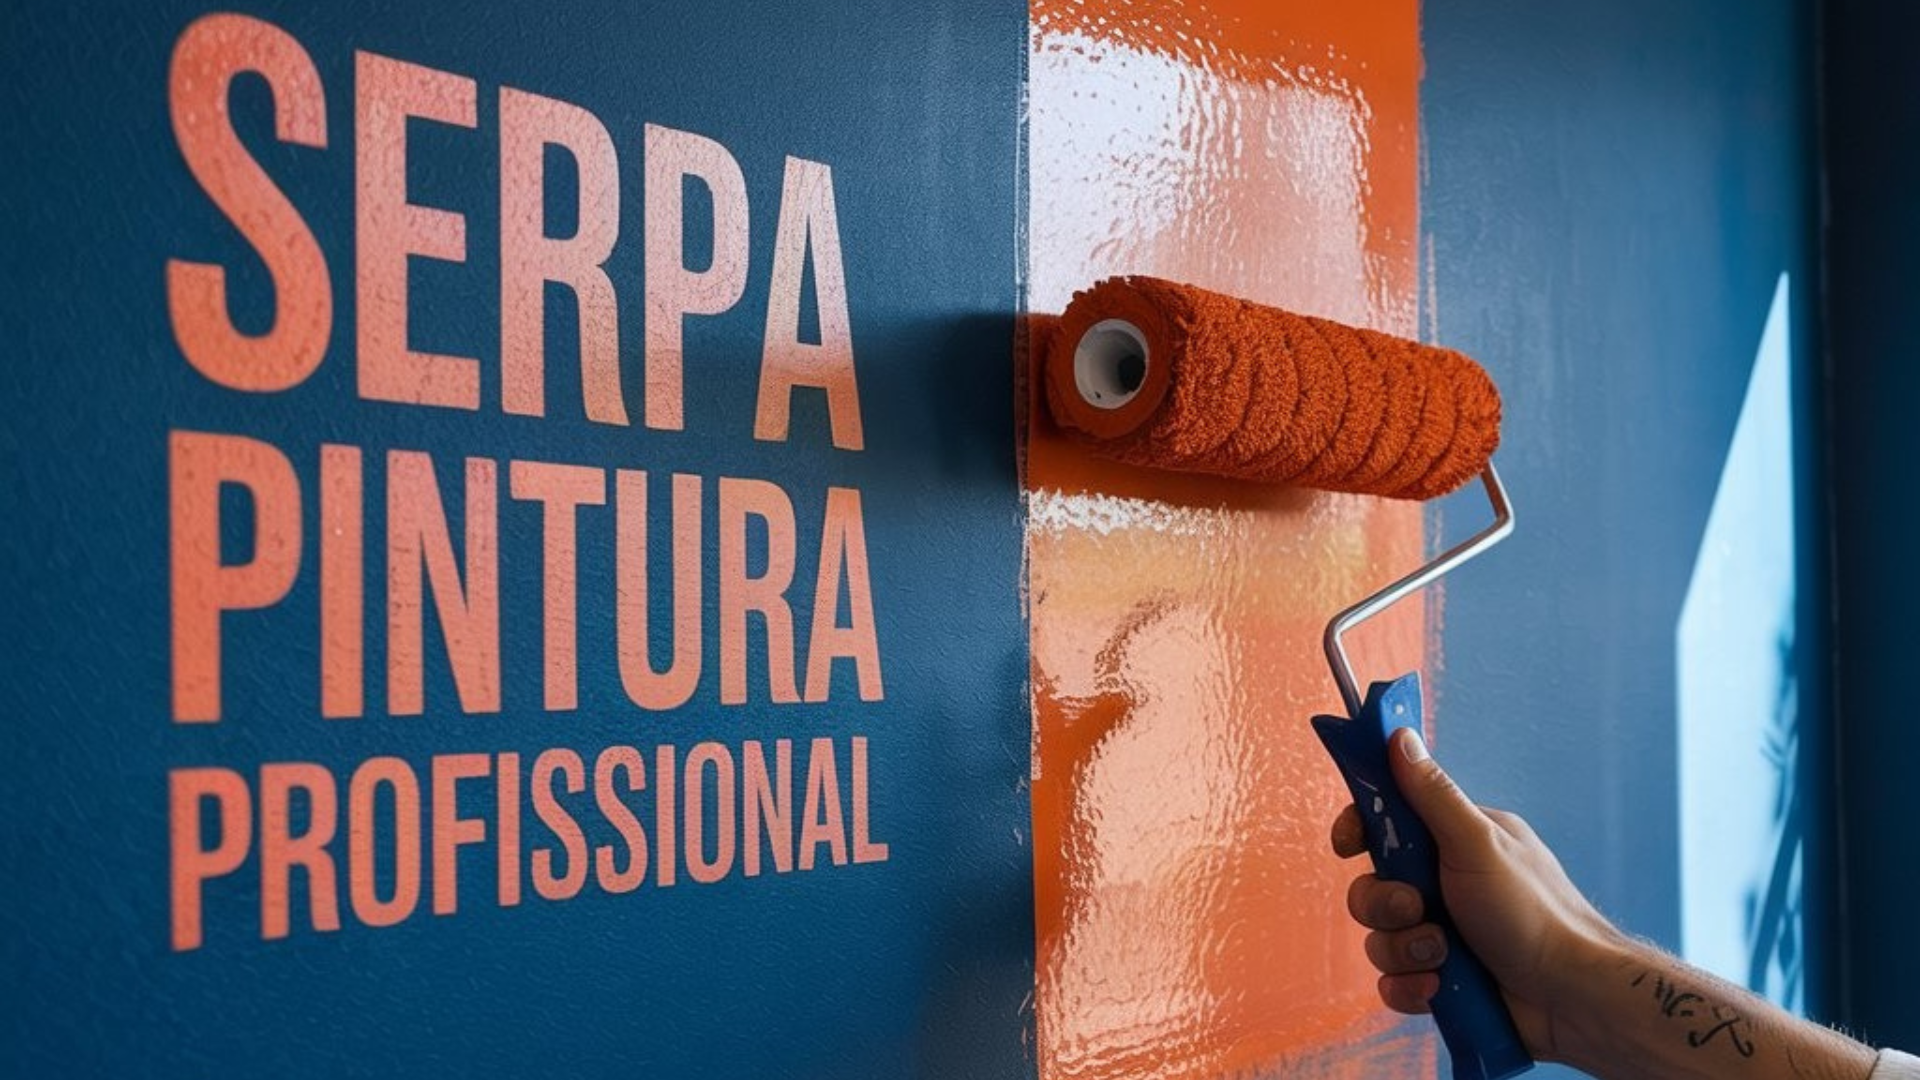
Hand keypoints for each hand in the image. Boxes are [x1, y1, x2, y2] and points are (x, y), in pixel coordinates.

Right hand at [1329, 727, 1621, 1062]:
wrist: (1570, 997)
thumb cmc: (1534, 912)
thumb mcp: (1477, 843)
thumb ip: (1432, 794)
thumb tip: (1400, 736)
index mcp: (1454, 842)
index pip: (1387, 821)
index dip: (1359, 830)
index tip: (1348, 845)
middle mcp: (1444, 884)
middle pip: (1372, 885)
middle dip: (1386, 904)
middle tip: (1419, 907)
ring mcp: (1441, 933)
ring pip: (1379, 937)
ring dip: (1405, 949)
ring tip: (1444, 956)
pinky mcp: (1440, 979)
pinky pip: (1393, 982)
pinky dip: (1410, 987)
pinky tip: (1439, 988)